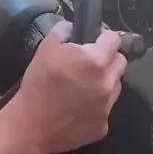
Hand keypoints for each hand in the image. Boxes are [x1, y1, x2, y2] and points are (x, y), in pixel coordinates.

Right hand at [9, 22, 126, 153]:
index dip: (104, 37)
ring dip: (105, 81)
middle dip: (109, 58)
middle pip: (121, 63)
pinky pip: (105, 109)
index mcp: (96, 61)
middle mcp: (107, 83)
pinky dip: (96, 105)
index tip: (95, 40)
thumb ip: (63, 30)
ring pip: (115, 86)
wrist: (31, 125)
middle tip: (90, 62)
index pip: (114, 40)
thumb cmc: (38, 83)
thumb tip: (73, 27)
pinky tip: (78, 107)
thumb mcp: (46, 48)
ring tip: (84, 85)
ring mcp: (107, 107)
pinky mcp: (103, 127)